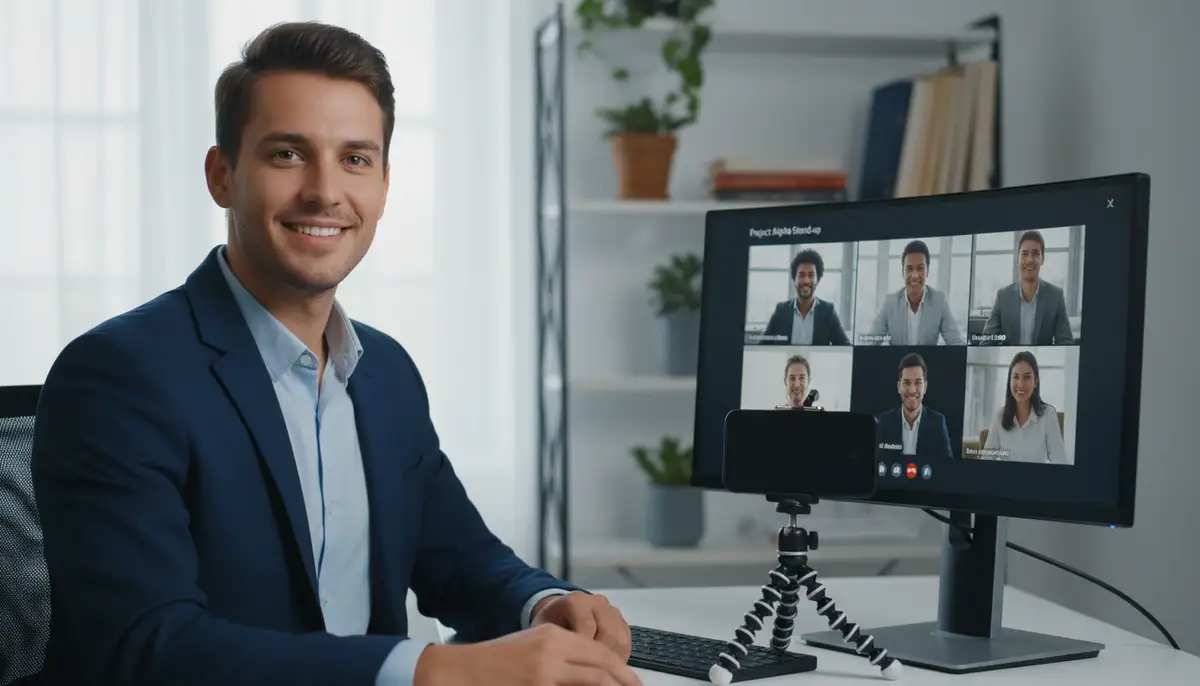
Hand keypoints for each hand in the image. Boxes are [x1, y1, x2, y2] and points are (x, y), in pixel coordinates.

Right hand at [414, 623, 641, 685]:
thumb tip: (591, 672)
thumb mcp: (532, 648)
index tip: (632, 680)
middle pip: (602, 664)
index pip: (599, 651)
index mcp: (554, 635)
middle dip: (624, 680)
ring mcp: (546, 671)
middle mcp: (554, 649)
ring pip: (594, 679)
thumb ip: (561, 655)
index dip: (620, 668)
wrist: (460, 670)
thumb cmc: (493, 663)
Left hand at [532, 591, 631, 660]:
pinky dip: (618, 658)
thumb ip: (554, 642)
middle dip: (600, 656)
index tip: (576, 665)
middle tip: (588, 670)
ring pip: (620, 640)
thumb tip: (566, 663)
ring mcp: (612, 612)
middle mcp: (598, 603)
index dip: (584, 648)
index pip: (587, 626)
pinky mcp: (621, 623)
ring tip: (598, 670)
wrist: (559, 612)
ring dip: (611, 659)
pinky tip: (606, 667)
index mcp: (577, 601)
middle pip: (608, 633)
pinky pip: (626, 643)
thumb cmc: (551, 622)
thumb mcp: (544, 629)